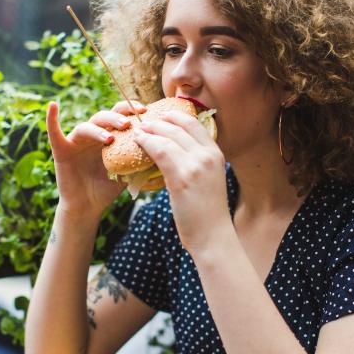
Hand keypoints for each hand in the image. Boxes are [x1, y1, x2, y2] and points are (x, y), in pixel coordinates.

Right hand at [46, 100, 146, 216]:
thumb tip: (162, 151)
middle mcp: (94, 135)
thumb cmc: (108, 188)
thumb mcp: (128, 173)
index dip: (131, 110)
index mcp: (110, 136)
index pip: (120, 116)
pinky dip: (52, 119)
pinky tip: (53, 106)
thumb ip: (140, 161)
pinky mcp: (62, 150)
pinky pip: (54, 133)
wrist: (88, 206)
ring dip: (98, 129)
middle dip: (117, 118)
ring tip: (109, 138)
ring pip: (86, 127)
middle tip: (128, 124)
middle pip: (104, 117)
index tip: (145, 110)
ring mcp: (77, 141)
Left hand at [133, 111, 229, 252]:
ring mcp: (196, 165)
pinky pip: (159, 151)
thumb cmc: (207, 213)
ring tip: (137, 131)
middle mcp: (207, 155)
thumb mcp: (209, 181)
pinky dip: (146, 143)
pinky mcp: (182, 177)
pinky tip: (137, 142)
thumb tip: (177, 155)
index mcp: (216, 154)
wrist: (213, 237)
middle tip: (144, 122)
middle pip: (179, 127)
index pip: (194, 123)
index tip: (162, 116)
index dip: (175, 116)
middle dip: (159, 121)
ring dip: (149, 131)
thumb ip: (197, 164)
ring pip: (167, 136)